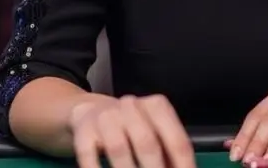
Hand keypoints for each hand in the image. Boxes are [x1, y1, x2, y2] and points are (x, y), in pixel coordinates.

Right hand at [70, 94, 195, 167]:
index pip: (177, 140)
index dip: (183, 166)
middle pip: (148, 144)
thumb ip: (168, 153)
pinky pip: (89, 156)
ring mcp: (106, 117)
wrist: (91, 111)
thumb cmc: (132, 127)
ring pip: (119, 149)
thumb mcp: (153, 131)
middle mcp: (132, 106)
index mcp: (157, 107)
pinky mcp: (84, 130)